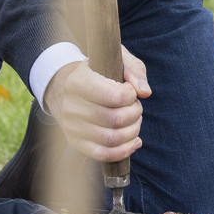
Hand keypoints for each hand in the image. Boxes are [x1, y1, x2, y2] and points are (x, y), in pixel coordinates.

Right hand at [44, 47, 150, 163]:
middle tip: (136, 107)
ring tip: (135, 121)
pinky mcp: (75, 141)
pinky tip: (134, 141)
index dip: (130, 95)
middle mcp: (71, 105)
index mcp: (79, 81)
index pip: (113, 96)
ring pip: (111, 139)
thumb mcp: (116, 60)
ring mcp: (71, 126)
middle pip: (115, 120)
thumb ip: (134, 70)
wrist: (69, 87)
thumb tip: (145, 92)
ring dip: (133, 131)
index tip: (131, 91)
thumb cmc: (99, 72)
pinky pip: (102, 154)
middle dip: (135, 114)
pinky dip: (124, 151)